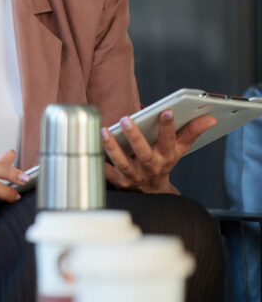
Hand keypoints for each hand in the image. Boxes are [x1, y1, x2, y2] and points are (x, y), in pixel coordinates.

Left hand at [102, 110, 216, 193]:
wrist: (152, 191)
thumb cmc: (164, 162)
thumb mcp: (180, 149)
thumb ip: (192, 132)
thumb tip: (209, 117)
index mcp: (166, 157)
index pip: (170, 141)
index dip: (169, 127)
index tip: (167, 111)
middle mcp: (150, 166)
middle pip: (144, 153)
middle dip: (136, 136)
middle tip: (126, 118)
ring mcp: (134, 174)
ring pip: (122, 162)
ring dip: (113, 147)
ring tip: (104, 131)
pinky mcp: (118, 180)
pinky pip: (107, 172)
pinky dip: (100, 162)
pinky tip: (91, 147)